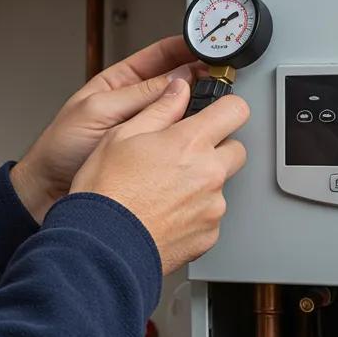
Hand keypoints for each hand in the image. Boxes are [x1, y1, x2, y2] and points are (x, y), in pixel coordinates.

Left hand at [10, 36, 206, 221]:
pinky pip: (177, 140)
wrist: (49, 191)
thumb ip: (137, 95)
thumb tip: (177, 79)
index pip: (160, 56)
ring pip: (180, 112)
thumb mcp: (98, 112)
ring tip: (216, 103)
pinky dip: (191, 136)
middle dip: (200, 77)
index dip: (185, 48)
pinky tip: (202, 134)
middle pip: (176, 83)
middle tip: (221, 77)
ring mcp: (145, 129)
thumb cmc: (61, 149)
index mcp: (120, 83)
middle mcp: (136, 103)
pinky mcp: (151, 155)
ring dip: (198, 107)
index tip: (207, 47)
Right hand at [70, 80, 249, 274]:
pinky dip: (195, 214)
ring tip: (165, 191)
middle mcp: (209, 173)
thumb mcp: (122, 135)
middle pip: (236, 149)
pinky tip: (167, 213)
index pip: (235, 110)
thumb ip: (159, 108)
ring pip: (221, 185)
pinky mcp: (209, 235)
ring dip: (203, 184)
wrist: (101, 247)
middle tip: (185, 156)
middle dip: (216, 148)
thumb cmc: (106, 193)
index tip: (218, 112)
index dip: (227, 108)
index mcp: (190, 143)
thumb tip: (178, 89)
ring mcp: (212, 207)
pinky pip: (211, 216)